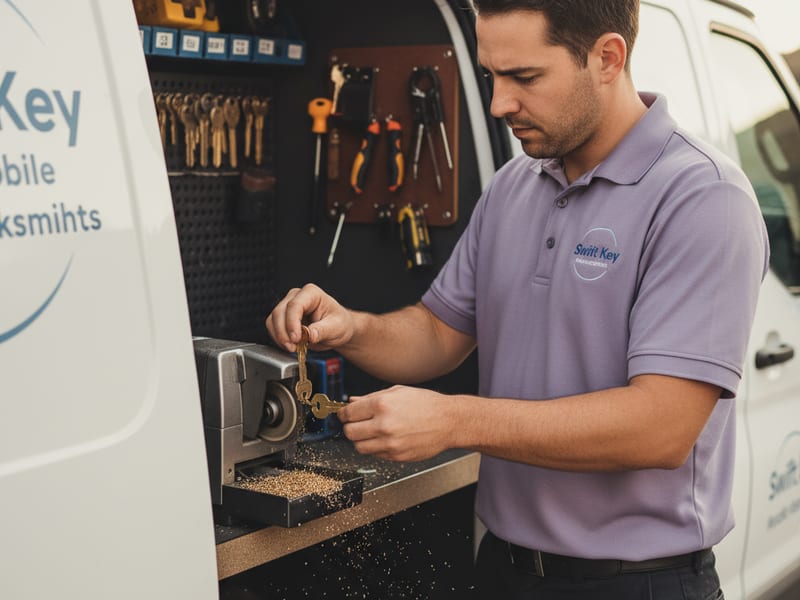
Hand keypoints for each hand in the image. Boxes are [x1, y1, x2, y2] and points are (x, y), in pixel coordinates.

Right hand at [265, 283, 354, 351]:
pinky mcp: (283, 317)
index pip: (295, 305)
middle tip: (293, 347)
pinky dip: (278, 338)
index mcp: (311, 293)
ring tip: (293, 348)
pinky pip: (273, 327)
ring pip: (272, 320)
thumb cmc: (339, 323)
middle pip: (279, 312)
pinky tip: (290, 345)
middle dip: (283, 332)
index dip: (292, 323)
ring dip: (279, 337)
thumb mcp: (336, 328)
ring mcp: (287, 306)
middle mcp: (296, 296)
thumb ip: (322, 330)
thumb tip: (310, 335)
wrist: (337, 329)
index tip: (296, 338)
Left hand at [338, 385, 452, 461]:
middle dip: (350, 427)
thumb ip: (371, 398)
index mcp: (382, 405)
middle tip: (357, 424)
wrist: (448, 421)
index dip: (343, 414)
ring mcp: (390, 443)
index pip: (348, 413)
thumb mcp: (398, 392)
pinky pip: (375, 454)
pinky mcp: (396, 456)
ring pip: (359, 447)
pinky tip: (386, 438)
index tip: (344, 415)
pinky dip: (376, 448)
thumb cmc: (426, 404)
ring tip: (372, 432)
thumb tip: (352, 402)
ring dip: (361, 440)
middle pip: (349, 432)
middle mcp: (384, 425)